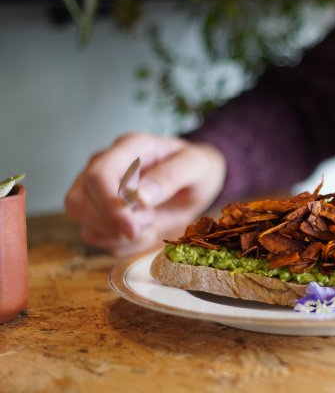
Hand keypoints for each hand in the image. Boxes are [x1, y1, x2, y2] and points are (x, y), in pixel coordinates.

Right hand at [65, 133, 225, 255]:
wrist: (196, 181)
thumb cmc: (195, 169)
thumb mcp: (194, 167)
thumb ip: (169, 177)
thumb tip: (139, 197)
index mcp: (128, 148)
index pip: (98, 175)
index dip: (109, 205)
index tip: (132, 228)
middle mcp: (104, 166)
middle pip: (80, 203)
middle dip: (116, 224)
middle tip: (152, 220)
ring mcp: (97, 190)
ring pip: (85, 224)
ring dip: (119, 236)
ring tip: (150, 222)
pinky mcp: (101, 212)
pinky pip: (99, 238)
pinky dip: (123, 244)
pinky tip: (144, 231)